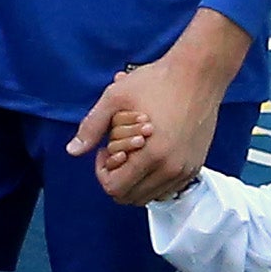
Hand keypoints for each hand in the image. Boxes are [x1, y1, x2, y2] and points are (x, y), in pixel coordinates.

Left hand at [71, 11, 246, 205]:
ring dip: (136, 180)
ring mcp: (186, 169)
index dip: (102, 172)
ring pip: (150, 196)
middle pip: (131, 197)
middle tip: (117, 151)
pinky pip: (168, 188)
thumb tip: (72, 151)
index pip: (115, 189)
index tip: (106, 149)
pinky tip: (150, 153)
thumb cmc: (157, 82)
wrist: (198, 74)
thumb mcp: (115, 98)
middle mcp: (171, 169)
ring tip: (134, 151)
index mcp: (151, 156)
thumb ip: (92, 127)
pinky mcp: (195, 165)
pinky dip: (154, 179)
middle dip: (117, 178)